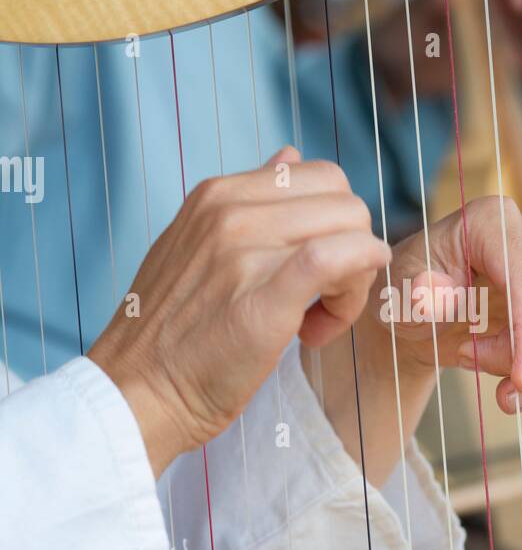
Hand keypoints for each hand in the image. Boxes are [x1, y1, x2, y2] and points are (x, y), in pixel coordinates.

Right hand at [89, 148, 389, 475]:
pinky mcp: (262, 300)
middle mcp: (232, 213)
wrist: (135, 393)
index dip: (334, 223)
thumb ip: (248, 201)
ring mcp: (245, 252)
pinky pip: (337, 259)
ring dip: (352, 281)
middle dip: (352, 247)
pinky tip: (334, 317)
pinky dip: (358, 280)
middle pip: (344, 202)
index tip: (316, 271)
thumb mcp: (197, 244)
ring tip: (315, 322)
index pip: (321, 178)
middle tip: (325, 301)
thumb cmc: (170, 332)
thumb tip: (290, 156)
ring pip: (351, 231)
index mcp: (219, 194)